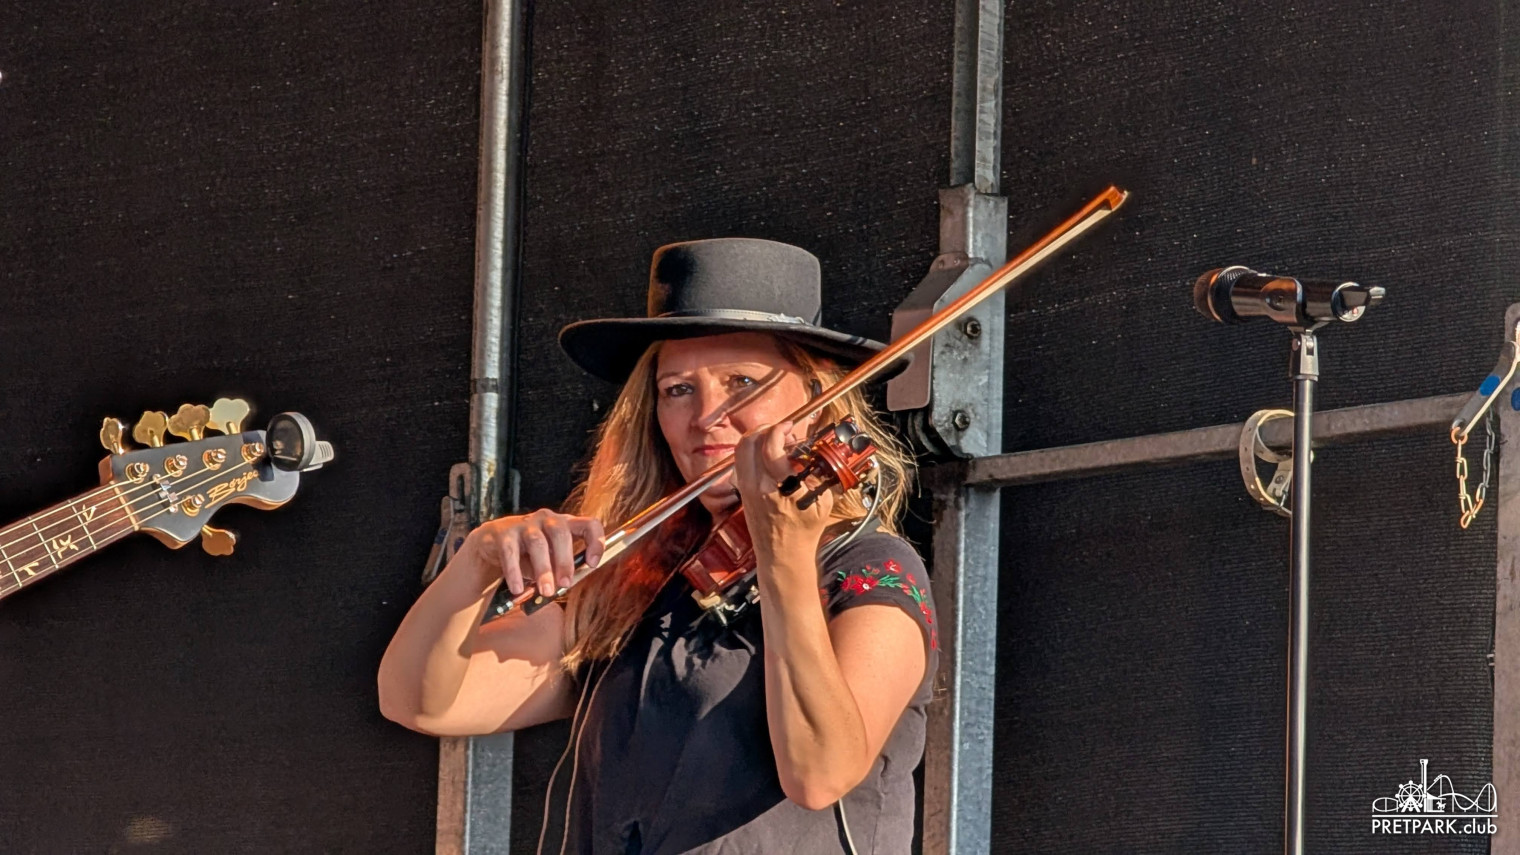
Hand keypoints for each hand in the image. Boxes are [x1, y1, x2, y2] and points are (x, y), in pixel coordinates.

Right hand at [462, 509, 604, 599]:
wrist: (493, 544)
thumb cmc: (529, 554)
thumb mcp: (550, 561)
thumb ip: (560, 570)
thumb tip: (566, 585)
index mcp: (566, 524)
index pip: (589, 524)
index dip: (595, 542)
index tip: (593, 564)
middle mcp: (547, 520)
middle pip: (561, 534)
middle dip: (565, 561)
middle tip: (565, 584)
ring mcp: (525, 524)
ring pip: (537, 543)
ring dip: (543, 569)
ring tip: (545, 591)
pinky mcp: (504, 533)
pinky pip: (510, 552)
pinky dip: (515, 572)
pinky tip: (517, 589)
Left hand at [732, 421, 833, 572]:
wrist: (782, 555)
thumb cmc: (804, 531)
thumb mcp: (822, 501)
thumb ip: (818, 474)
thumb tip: (814, 452)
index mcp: (779, 486)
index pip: (770, 446)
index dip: (780, 429)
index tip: (790, 426)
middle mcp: (757, 485)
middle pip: (748, 442)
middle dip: (765, 429)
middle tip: (780, 429)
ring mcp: (746, 489)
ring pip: (740, 451)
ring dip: (756, 439)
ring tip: (773, 440)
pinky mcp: (742, 492)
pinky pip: (741, 463)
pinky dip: (751, 453)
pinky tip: (767, 457)